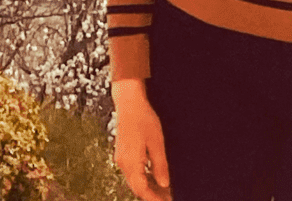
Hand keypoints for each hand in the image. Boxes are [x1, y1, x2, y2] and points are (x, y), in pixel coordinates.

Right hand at [113, 78, 171, 200]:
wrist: (128, 101)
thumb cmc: (143, 119)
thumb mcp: (156, 143)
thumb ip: (160, 166)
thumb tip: (164, 185)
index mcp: (130, 162)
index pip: (142, 190)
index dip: (154, 199)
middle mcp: (123, 163)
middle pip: (137, 187)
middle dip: (152, 195)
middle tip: (168, 198)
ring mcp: (122, 157)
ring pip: (135, 180)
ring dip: (149, 187)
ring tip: (165, 190)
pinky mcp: (123, 152)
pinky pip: (133, 171)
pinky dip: (145, 177)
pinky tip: (155, 176)